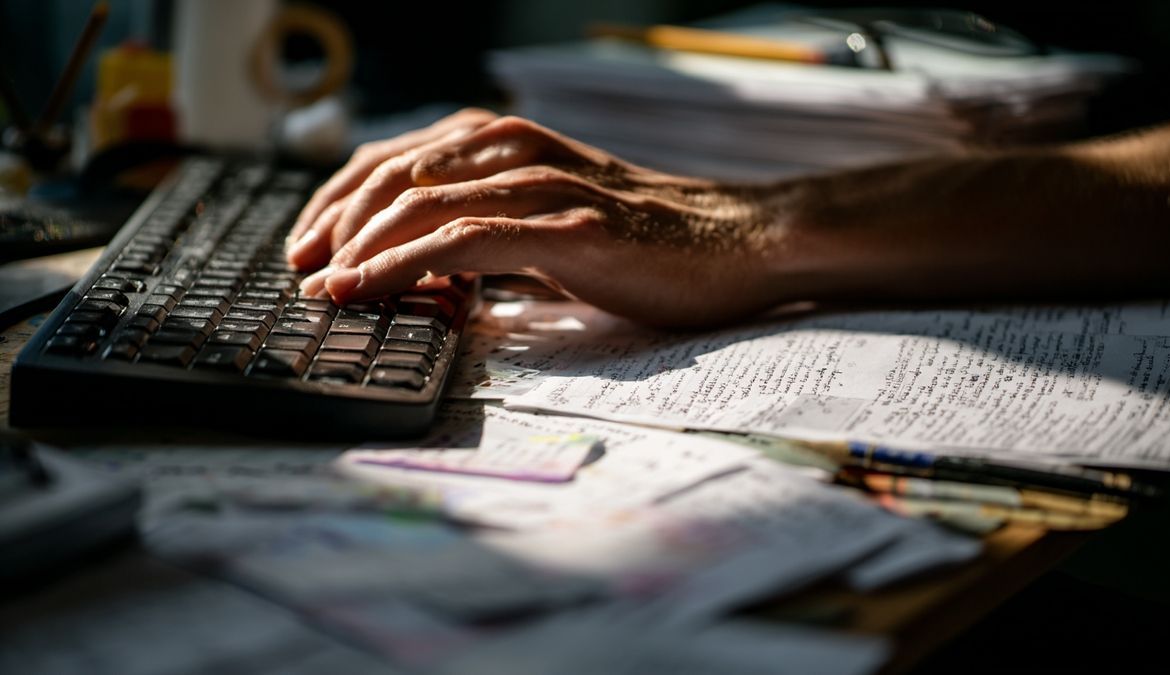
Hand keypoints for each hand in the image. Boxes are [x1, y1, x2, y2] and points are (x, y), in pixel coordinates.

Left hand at [288, 109, 801, 326]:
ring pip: (420, 200)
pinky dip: (400, 265)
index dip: (341, 199)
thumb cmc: (648, 242)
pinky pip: (462, 241)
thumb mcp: (554, 225)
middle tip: (300, 267)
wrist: (738, 246)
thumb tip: (427, 274)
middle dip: (334, 222)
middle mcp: (520, 152)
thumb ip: (495, 234)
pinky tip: (365, 288)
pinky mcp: (569, 230)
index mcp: (511, 145)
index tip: (309, 244)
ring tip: (321, 285)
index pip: (399, 158)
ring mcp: (545, 187)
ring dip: (356, 246)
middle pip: (394, 173)